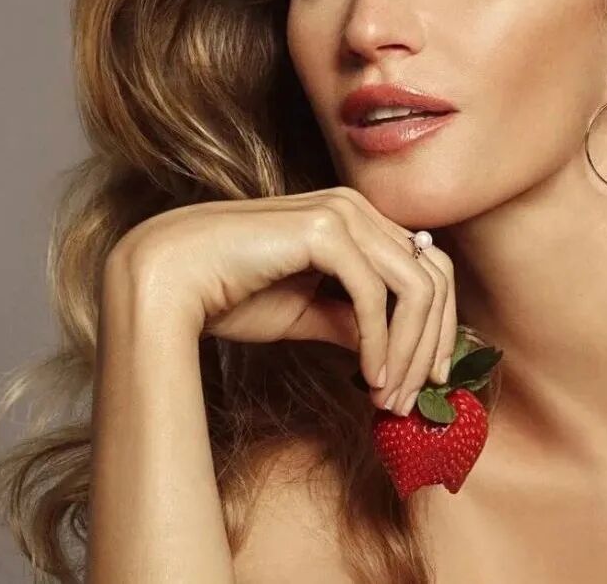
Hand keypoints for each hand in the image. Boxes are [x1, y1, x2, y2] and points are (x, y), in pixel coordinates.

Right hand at [105, 186, 455, 414]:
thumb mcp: (309, 314)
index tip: (433, 379)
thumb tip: (398, 353)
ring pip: (415, 288)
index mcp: (358, 221)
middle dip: (433, 345)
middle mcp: (357, 208)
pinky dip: (381, 343)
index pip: (428, 270)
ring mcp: (343, 212)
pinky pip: (375, 294)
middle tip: (418, 398)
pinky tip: (369, 378)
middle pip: (435, 278)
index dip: (440, 327)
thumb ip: (355, 322)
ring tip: (391, 397)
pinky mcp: (325, 228)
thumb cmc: (229, 295)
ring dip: (410, 351)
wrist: (165, 281)